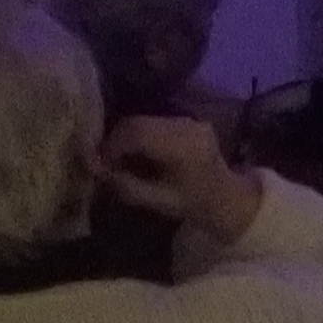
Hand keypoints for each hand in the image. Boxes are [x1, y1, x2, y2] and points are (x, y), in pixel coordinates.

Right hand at [99, 115, 261, 244]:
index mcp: (184, 146)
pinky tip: (137, 153)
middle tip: (106, 162)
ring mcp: (189, 120)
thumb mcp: (158, 200)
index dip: (112, 146)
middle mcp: (188, 127)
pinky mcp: (187, 120)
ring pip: (143, 119)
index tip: (101, 164)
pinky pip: (153, 121)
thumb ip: (126, 184)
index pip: (138, 134)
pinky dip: (139, 135)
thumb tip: (93, 167)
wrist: (228, 196)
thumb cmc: (193, 202)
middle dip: (115, 140)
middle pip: (137, 122)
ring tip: (120, 159)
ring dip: (126, 137)